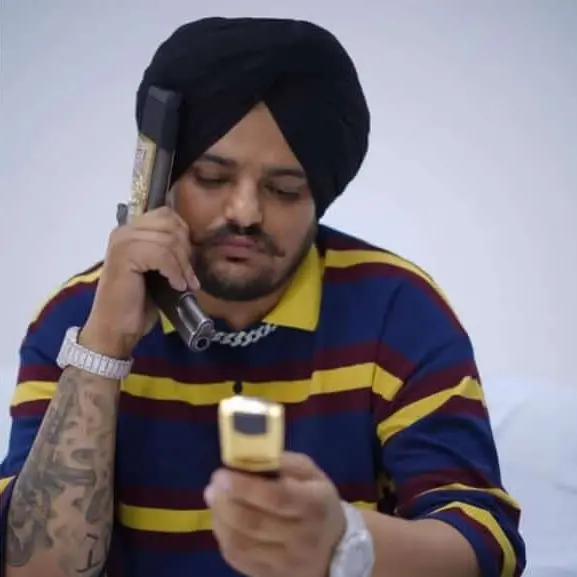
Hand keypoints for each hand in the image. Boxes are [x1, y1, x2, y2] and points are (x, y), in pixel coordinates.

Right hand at [81, 206, 198, 357]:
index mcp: (130, 231)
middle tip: (189, 275)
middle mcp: (123, 232)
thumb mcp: (157, 272)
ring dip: (183, 265)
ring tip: (185, 284)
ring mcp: (122, 243)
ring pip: (168, 240)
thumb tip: (194, 244)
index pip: (166, 215)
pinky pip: (161, 255)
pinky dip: (174, 271)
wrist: (115, 329)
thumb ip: (168, 252)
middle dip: (185, 250)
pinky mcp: (124, 257)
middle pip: (169, 224)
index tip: (190, 261)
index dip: (184, 235)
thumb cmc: (137, 304)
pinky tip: (177, 286)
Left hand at [204, 452, 345, 576]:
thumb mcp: (311, 473)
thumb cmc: (317, 500)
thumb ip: (283, 462)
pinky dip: (222, 535)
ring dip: (219, 517)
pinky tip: (221, 518)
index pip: (276, 497)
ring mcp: (286, 563)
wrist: (335, 548)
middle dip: (225, 500)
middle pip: (253, 522)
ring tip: (214, 498)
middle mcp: (302, 538)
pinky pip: (237, 558)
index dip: (244, 486)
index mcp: (314, 505)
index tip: (222, 473)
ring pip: (240, 542)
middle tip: (214, 483)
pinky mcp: (270, 576)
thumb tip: (250, 456)